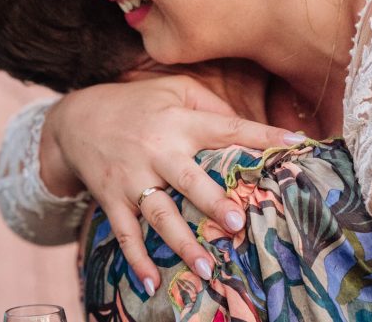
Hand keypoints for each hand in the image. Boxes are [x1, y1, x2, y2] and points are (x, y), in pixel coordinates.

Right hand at [42, 75, 300, 292]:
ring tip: (206, 268)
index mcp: (178, 121)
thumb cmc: (137, 104)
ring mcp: (131, 178)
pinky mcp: (111, 199)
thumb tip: (249, 129)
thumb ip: (211, 104)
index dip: (261, 134)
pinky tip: (151, 283)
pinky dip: (136, 260)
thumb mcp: (174, 89)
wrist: (76, 119)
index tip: (296, 143)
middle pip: (187, 179)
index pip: (225, 127)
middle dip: (211, 202)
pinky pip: (124, 233)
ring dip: (181, 243)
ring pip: (158, 215)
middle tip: (237, 223)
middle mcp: (156, 150)